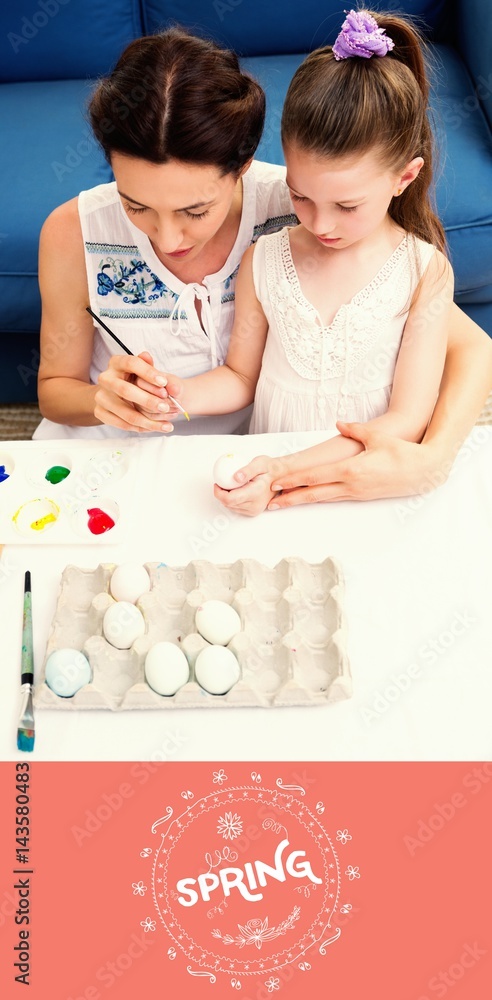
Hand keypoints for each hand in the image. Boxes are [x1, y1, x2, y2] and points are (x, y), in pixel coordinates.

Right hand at [95, 352, 181, 431]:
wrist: (116, 395)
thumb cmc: (137, 380)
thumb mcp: (145, 371)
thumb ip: (150, 366)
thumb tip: (148, 357)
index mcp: (116, 362)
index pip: (131, 363)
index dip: (148, 372)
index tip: (164, 382)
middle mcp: (105, 378)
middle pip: (125, 390)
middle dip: (148, 401)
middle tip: (166, 407)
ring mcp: (101, 396)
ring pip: (126, 413)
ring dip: (148, 421)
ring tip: (167, 426)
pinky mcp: (100, 412)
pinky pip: (123, 424)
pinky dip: (141, 428)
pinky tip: (155, 428)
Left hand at [214, 468, 278, 516]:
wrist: (281, 476)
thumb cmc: (271, 469)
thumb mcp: (260, 463)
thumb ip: (247, 470)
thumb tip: (235, 477)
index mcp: (255, 493)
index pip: (229, 499)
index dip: (219, 492)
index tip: (218, 483)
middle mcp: (255, 505)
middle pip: (228, 504)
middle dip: (221, 493)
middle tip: (223, 482)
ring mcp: (254, 510)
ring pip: (231, 507)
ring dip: (227, 497)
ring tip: (231, 485)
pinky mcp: (253, 511)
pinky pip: (236, 508)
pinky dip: (233, 500)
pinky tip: (236, 490)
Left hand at [265, 421, 448, 507]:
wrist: (424, 471)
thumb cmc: (402, 452)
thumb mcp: (377, 437)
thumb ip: (355, 430)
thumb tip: (339, 424)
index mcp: (351, 470)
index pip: (315, 476)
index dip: (294, 480)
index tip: (277, 483)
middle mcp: (351, 485)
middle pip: (314, 493)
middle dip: (291, 497)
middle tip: (270, 502)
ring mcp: (356, 493)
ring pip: (323, 498)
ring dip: (302, 501)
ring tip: (283, 504)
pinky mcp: (362, 496)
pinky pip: (336, 497)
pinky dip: (319, 498)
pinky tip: (310, 498)